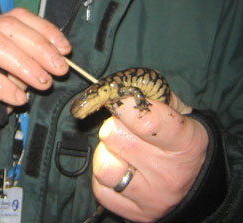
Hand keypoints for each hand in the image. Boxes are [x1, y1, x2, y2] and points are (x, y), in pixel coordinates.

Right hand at [0, 8, 71, 105]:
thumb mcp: (7, 76)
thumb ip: (24, 64)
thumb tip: (54, 60)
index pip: (14, 16)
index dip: (44, 29)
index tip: (65, 50)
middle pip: (5, 27)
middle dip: (39, 47)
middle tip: (59, 70)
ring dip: (25, 64)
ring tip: (42, 83)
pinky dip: (3, 86)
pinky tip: (19, 99)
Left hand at [91, 93, 208, 221]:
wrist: (197, 179)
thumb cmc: (181, 138)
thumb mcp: (178, 112)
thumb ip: (150, 96)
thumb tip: (117, 87)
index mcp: (183, 142)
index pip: (145, 120)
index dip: (124, 104)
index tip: (119, 98)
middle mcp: (167, 174)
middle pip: (113, 137)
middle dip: (113, 126)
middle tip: (123, 128)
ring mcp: (150, 197)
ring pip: (103, 166)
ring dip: (105, 153)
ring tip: (119, 151)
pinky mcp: (134, 212)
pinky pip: (100, 189)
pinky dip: (104, 178)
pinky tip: (119, 169)